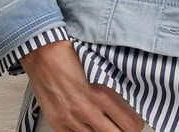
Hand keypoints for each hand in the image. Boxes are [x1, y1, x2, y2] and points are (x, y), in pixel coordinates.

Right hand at [21, 40, 145, 131]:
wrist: (42, 54)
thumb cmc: (70, 57)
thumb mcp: (100, 72)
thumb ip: (112, 93)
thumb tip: (126, 108)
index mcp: (101, 95)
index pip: (130, 124)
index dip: (136, 125)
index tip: (135, 122)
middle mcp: (87, 111)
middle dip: (122, 131)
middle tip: (122, 126)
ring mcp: (71, 121)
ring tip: (104, 125)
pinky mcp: (58, 126)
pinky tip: (87, 125)